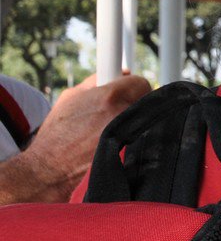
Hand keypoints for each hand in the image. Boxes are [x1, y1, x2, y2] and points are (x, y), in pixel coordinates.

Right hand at [12, 74, 150, 202]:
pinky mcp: (133, 154)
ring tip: (112, 129)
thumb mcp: (71, 97)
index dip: (134, 86)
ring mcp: (131, 136)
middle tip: (119, 110)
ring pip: (147, 120)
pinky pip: (144, 139)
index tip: (129, 89)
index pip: (141, 82)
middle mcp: (125, 115)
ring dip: (135, 121)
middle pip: (147, 101)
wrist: (52, 169)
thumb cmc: (58, 134)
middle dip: (135, 102)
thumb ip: (96, 81)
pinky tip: (116, 142)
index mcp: (110, 97)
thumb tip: (119, 71)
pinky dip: (135, 137)